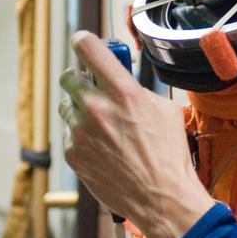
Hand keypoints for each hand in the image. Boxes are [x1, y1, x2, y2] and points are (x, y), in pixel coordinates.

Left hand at [59, 31, 213, 237]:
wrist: (161, 196)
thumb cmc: (169, 153)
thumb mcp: (164, 109)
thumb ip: (137, 89)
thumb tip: (122, 79)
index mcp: (122, 91)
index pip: (88, 48)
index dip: (85, 41)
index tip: (84, 43)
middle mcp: (97, 107)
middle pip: (69, 76)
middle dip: (80, 78)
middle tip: (92, 86)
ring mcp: (81, 132)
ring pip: (68, 107)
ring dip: (80, 110)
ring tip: (103, 125)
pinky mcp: (73, 153)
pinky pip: (70, 135)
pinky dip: (82, 138)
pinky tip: (103, 148)